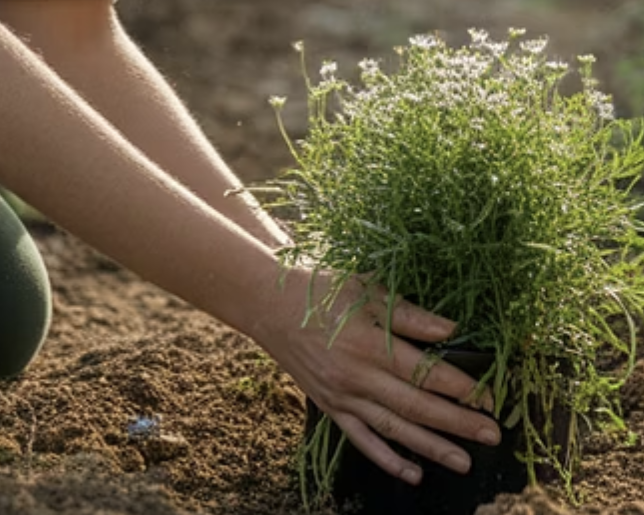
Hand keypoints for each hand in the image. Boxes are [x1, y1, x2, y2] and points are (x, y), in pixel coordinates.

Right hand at [254, 267, 500, 484]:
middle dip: (457, 423)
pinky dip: (388, 459)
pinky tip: (413, 474)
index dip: (460, 387)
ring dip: (432, 448)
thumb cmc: (323, 291)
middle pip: (416, 406)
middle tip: (492, 435)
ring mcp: (343, 396)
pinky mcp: (331, 408)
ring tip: (465, 462)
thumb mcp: (366, 289)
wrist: (270, 305)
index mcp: (369, 343)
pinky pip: (362, 440)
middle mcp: (357, 376)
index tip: (490, 397)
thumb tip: (451, 331)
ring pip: (394, 429)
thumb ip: (409, 314)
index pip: (425, 372)